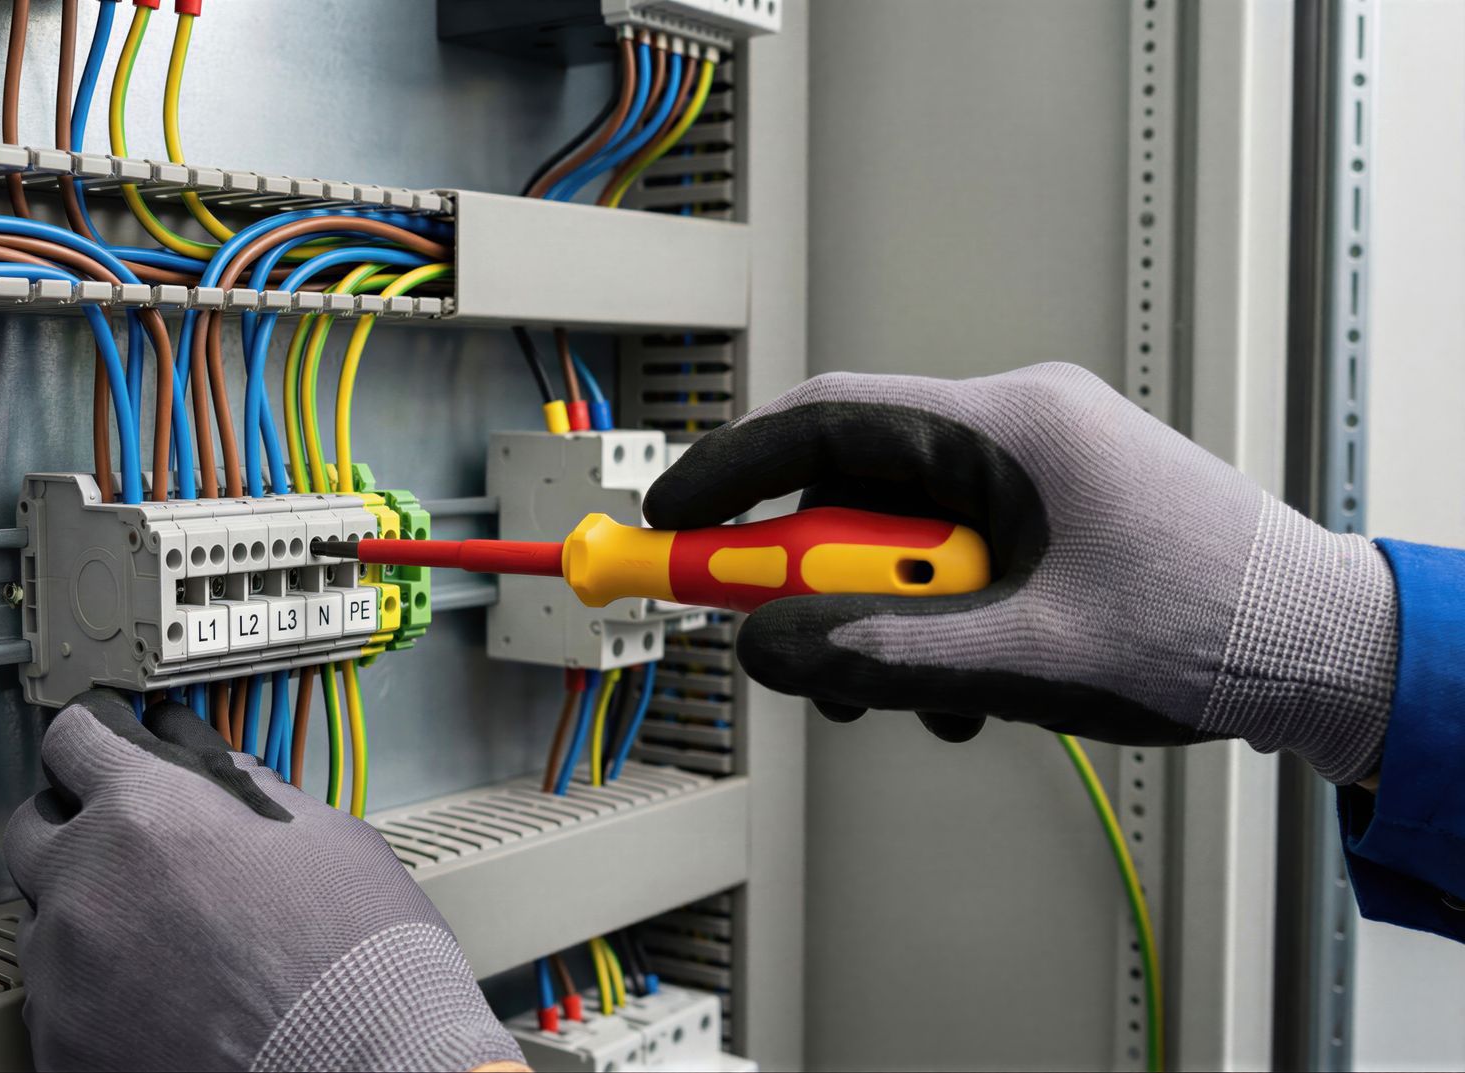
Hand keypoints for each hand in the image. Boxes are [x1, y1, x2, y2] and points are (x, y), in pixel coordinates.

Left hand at [3, 691, 523, 1071]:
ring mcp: (65, 971)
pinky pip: (55, 999)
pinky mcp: (63, 1044)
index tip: (109, 744)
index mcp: (149, 811)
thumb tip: (214, 769)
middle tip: (140, 849)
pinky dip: (94, 991)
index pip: (75, 737)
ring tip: (166, 942)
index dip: (98, 737)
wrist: (367, 1071)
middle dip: (80, 826)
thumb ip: (246, 788)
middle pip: (33, 825)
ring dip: (89, 914)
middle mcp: (87, 883)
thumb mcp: (325, 835)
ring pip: (41, 917)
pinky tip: (159, 998)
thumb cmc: (358, 963)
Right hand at [644, 362, 1398, 783]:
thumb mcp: (1024, 657)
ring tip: (906, 697)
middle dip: (808, 578)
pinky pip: (948, 555)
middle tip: (782, 650)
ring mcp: (1035, 471)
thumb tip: (769, 651)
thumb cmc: (1213, 629)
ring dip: (877, 618)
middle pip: (853, 485)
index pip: (825, 418)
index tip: (669, 522)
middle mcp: (1015, 430)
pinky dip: (931, 621)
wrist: (1326, 649)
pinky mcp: (1050, 514)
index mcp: (1007, 427)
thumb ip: (884, 656)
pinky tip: (965, 689)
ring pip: (897, 533)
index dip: (731, 470)